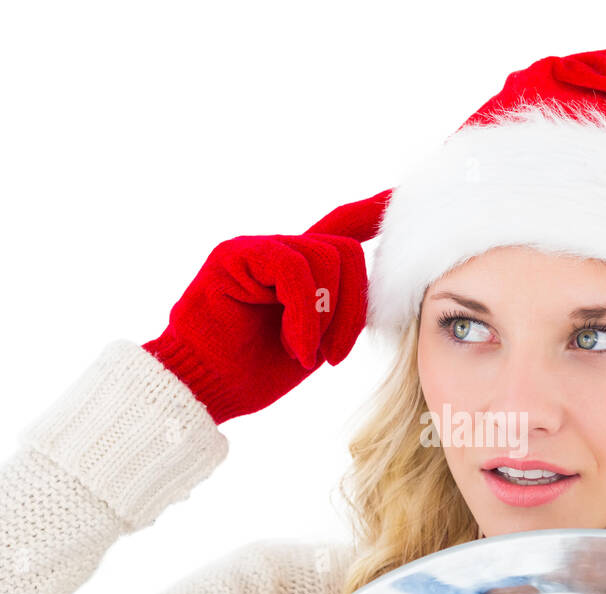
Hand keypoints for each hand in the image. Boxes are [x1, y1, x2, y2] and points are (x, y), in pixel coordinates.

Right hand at [142, 190, 388, 424]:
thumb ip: (338, 307)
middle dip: (352, 310)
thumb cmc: (253, 369)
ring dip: (326, 319)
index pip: (341, 227)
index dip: (372, 211)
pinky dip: (304, 315)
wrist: (203, 388)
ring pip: (327, 259)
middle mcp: (280, 250)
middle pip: (347, 252)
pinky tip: (296, 348)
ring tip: (302, 353)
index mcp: (300, 268)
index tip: (402, 193)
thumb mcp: (314, 339)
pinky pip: (294, 269)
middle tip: (331, 355)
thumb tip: (375, 290)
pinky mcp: (235, 254)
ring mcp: (256, 247)